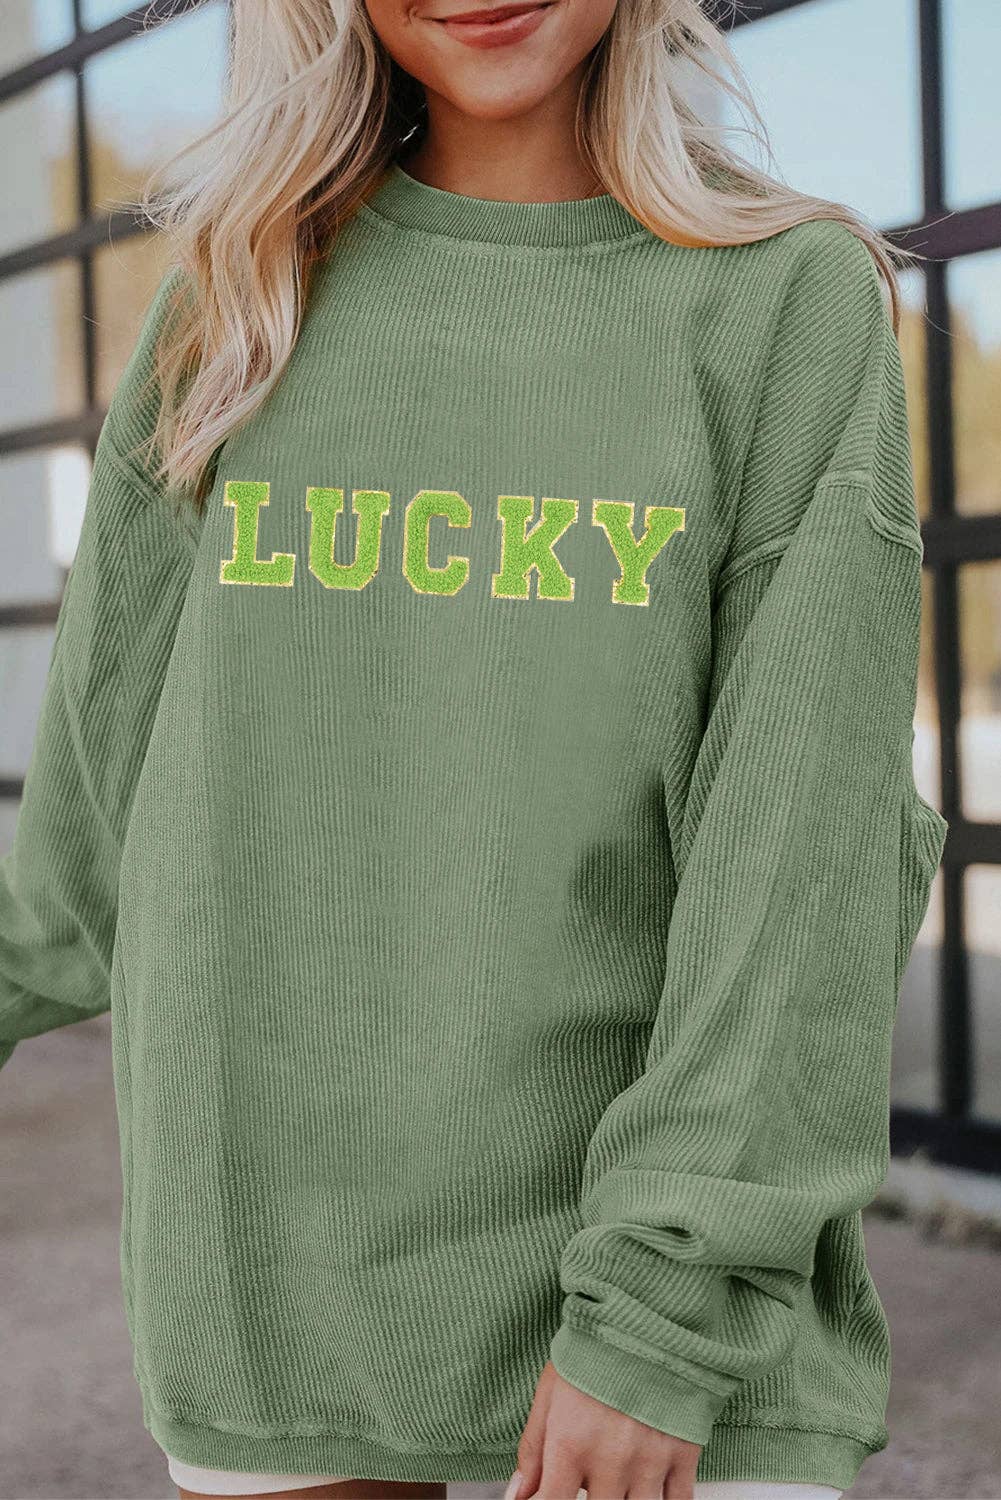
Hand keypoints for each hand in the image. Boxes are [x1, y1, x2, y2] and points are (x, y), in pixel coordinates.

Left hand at [508, 1360, 701, 1499]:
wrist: (646, 1314)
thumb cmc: (594, 1349)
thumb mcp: (550, 1392)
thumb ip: (533, 1448)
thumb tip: (517, 1495)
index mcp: (570, 1443)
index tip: (546, 1497)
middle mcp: (610, 1459)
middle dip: (589, 1498)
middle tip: (589, 1476)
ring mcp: (649, 1459)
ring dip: (625, 1499)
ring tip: (617, 1479)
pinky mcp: (683, 1452)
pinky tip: (650, 1488)